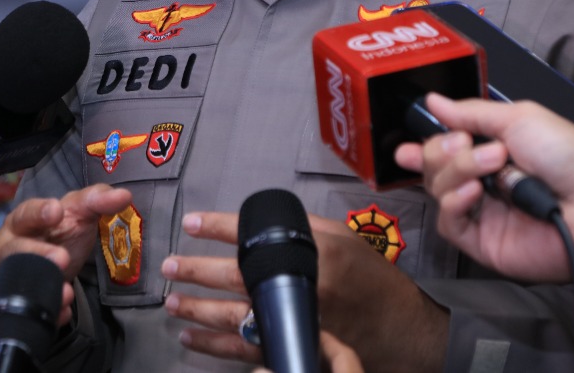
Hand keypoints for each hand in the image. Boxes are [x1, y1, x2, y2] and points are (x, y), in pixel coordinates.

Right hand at [0, 184, 132, 324]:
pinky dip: (50, 310)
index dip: (39, 212)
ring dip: (45, 286)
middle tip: (62, 258)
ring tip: (66, 292)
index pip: (27, 212)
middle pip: (17, 250)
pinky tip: (64, 311)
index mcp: (23, 220)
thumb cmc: (61, 229)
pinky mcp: (22, 300)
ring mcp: (13, 276)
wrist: (51, 261)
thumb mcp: (78, 211)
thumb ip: (98, 199)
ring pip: (20, 282)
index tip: (56, 211)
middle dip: (39, 253)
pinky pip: (32, 308)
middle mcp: (12, 246)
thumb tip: (125, 194)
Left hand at [165, 210, 446, 370]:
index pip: (258, 236)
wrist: (404, 333)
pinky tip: (191, 339)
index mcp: (316, 255)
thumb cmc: (375, 282)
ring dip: (198, 309)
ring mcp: (295, 325)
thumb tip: (262, 222)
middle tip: (169, 265)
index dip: (220, 227)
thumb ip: (308, 230)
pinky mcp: (291, 352)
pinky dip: (213, 347)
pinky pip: (244, 352)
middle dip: (198, 271)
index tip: (192, 221)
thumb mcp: (347, 241)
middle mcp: (302, 290)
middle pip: (238, 278)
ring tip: (172, 302)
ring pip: (235, 318)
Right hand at [395, 94, 573, 282]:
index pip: (447, 146)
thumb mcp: (520, 117)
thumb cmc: (570, 155)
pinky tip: (473, 191)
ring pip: (438, 190)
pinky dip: (454, 201)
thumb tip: (434, 101)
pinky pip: (449, 222)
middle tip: (467, 143)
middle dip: (443, 150)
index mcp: (495, 150)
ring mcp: (484, 213)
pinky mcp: (483, 242)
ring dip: (458, 169)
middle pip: (435, 166)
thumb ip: (471, 113)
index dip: (427, 145)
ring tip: (493, 163)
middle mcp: (485, 182)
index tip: (406, 144)